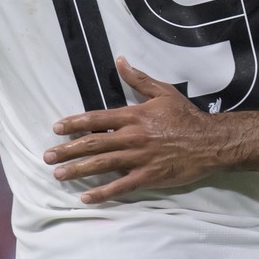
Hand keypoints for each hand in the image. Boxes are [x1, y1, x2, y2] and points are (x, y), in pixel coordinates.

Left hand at [44, 57, 215, 202]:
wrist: (210, 141)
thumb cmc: (187, 117)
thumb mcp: (163, 92)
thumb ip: (138, 79)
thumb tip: (120, 61)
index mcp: (134, 116)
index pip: (97, 119)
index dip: (75, 123)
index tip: (57, 128)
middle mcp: (132, 137)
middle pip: (93, 144)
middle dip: (68, 150)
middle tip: (47, 155)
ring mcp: (139, 158)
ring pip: (102, 165)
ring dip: (77, 170)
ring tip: (58, 174)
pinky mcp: (148, 176)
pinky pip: (121, 186)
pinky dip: (103, 192)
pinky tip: (86, 197)